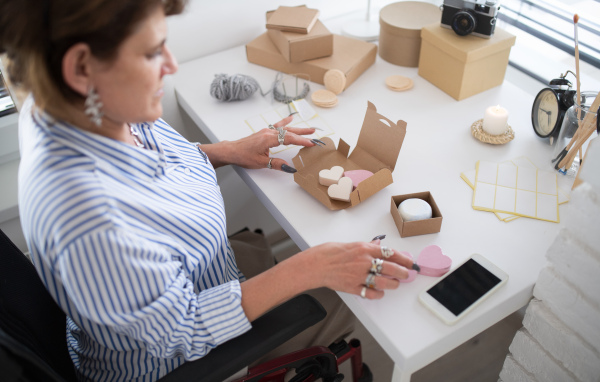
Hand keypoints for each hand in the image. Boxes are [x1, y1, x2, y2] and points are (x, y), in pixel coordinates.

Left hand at [226, 115, 317, 171]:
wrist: (231, 150)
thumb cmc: (243, 156)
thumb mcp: (261, 163)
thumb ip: (277, 164)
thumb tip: (290, 168)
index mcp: (269, 139)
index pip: (289, 139)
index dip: (302, 141)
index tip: (311, 143)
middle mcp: (269, 132)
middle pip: (290, 132)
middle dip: (303, 134)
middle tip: (315, 135)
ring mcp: (266, 131)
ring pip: (285, 129)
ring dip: (297, 129)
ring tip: (309, 129)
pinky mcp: (264, 132)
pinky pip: (277, 126)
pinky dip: (285, 122)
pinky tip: (291, 118)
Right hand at [300, 242, 414, 298]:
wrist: (315, 265)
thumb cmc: (329, 253)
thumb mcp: (350, 244)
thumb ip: (366, 247)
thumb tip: (378, 245)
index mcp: (364, 249)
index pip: (390, 253)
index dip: (403, 258)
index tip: (410, 262)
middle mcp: (364, 261)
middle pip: (391, 268)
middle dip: (403, 272)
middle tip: (407, 274)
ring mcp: (359, 275)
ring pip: (384, 282)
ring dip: (393, 284)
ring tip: (395, 284)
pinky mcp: (353, 287)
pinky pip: (371, 293)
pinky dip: (378, 294)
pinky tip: (380, 292)